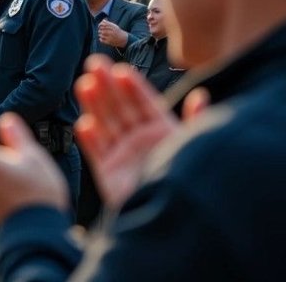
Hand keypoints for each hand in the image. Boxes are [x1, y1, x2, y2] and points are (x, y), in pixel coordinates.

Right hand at [73, 55, 208, 208]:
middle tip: (95, 63)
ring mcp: (122, 156)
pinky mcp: (107, 173)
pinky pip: (96, 152)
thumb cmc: (186, 182)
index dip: (133, 86)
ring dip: (94, 104)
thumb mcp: (193, 147)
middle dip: (107, 86)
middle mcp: (139, 141)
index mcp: (161, 132)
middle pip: (120, 108)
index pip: (144, 103)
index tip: (121, 70)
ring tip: (84, 83)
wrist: (174, 222)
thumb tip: (201, 94)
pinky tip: (84, 124)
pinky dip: (89, 139)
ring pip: (105, 123)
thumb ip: (195, 121)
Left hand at [97, 19, 128, 47]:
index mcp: (113, 27)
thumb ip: (108, 23)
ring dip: (100, 34)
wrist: (123, 39)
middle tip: (100, 31)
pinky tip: (102, 38)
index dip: (100, 25)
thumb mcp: (115, 26)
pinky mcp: (109, 42)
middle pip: (102, 30)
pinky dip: (100, 39)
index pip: (104, 25)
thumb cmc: (117, 31)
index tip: (99, 26)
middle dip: (99, 30)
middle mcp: (112, 32)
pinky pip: (101, 40)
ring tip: (101, 34)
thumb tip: (103, 20)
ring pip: (101, 35)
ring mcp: (110, 38)